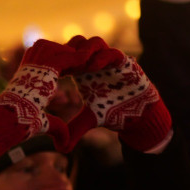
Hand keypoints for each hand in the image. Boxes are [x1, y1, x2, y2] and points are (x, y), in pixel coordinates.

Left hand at [59, 37, 172, 152]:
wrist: (137, 114)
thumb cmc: (113, 112)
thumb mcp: (89, 120)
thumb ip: (74, 129)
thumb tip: (60, 147)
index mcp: (82, 72)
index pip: (66, 56)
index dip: (58, 60)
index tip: (51, 71)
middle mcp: (94, 62)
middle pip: (77, 43)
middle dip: (69, 51)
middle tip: (63, 65)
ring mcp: (109, 60)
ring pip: (94, 43)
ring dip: (85, 51)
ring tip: (79, 65)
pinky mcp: (124, 63)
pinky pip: (112, 53)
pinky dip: (102, 57)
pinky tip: (94, 68)